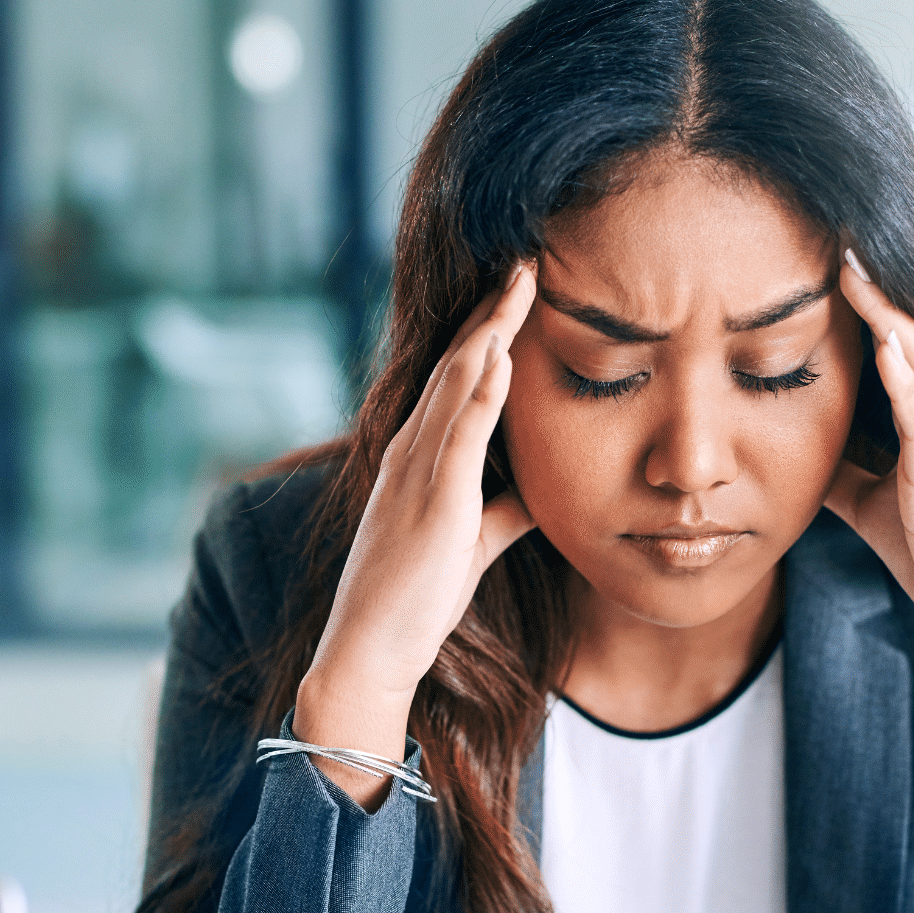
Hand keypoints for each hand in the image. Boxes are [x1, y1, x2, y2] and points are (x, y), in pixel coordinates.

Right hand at [294, 261, 540, 806]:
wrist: (370, 650)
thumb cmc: (415, 601)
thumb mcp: (472, 545)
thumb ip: (505, 511)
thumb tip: (544, 490)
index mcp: (420, 458)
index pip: (457, 380)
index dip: (488, 333)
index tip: (520, 293)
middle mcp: (412, 452)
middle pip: (456, 365)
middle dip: (492, 313)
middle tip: (525, 263)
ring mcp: (418, 474)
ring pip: (455, 385)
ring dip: (490, 332)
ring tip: (520, 285)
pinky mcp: (432, 503)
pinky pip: (459, 437)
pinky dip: (481, 394)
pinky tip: (502, 357)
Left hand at [823, 250, 913, 790]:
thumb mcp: (873, 505)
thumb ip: (843, 470)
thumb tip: (795, 448)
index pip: (901, 351)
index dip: (871, 307)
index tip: (833, 263)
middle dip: (879, 292)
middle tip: (843, 240)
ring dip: (891, 316)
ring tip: (858, 271)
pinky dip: (909, 376)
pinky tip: (888, 343)